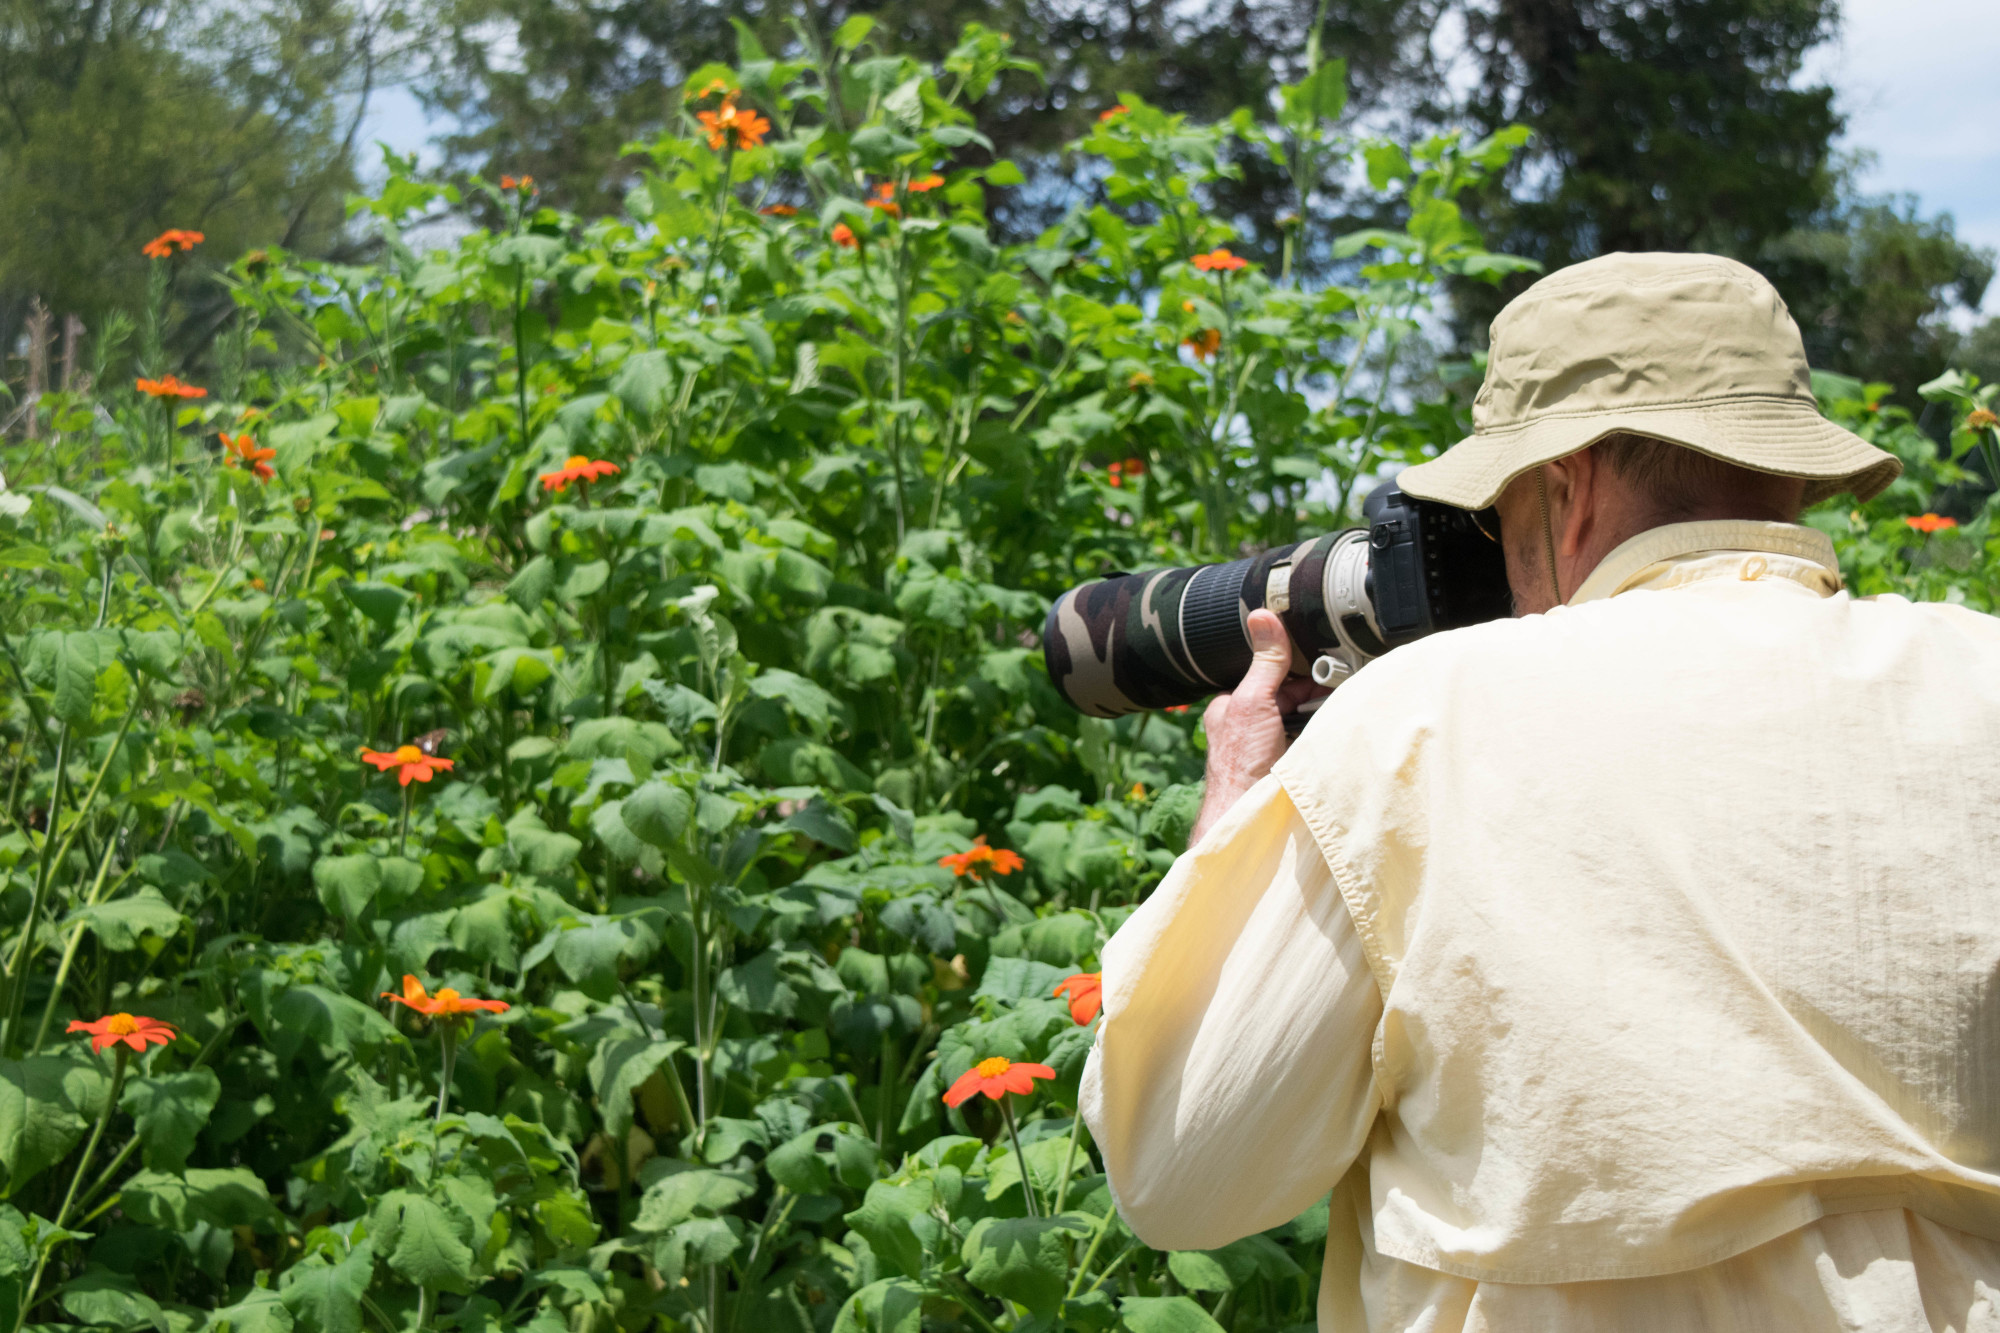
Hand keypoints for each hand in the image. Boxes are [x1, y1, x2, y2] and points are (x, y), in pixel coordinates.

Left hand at [1187, 609, 1323, 846]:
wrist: (1248, 812)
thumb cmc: (1240, 761)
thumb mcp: (1253, 700)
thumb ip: (1265, 662)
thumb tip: (1263, 616)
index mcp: (1231, 705)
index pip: (1269, 676)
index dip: (1298, 671)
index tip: (1326, 667)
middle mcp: (1246, 725)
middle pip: (1288, 697)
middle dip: (1312, 694)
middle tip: (1339, 689)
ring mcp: (1265, 747)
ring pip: (1300, 719)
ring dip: (1319, 716)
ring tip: (1340, 709)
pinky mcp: (1282, 766)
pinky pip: (1307, 741)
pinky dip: (1321, 736)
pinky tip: (1335, 733)